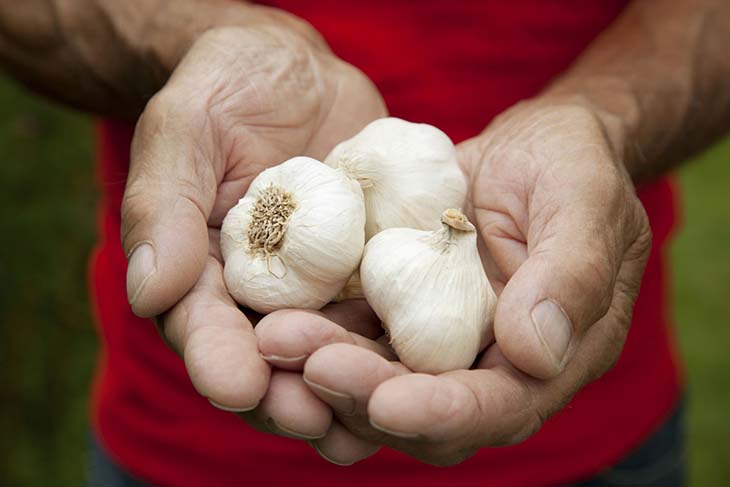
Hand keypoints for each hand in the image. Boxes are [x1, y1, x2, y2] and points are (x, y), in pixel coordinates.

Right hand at [120, 20, 384, 415]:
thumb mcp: (186, 129)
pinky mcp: (371, 270)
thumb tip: (149, 293)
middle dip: (286, 395)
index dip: (217, 358)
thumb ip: (165, 206)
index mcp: (202, 271)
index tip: (236, 385)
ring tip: (370, 419)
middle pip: (270, 359)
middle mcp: (262, 293)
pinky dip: (401, 344)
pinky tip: (424, 372)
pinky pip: (385, 311)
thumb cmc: (227, 88)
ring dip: (348, 391)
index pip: (202, 324)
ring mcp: (321, 287)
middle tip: (311, 420)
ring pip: (332, 352)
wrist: (296, 73)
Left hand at [258, 98, 651, 464]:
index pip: (501, 405)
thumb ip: (572, 272)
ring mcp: (446, 338)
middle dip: (368, 396)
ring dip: (330, 368)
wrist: (533, 145)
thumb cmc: (571, 162)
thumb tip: (536, 353)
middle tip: (311, 365)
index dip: (445, 412)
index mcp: (558, 352)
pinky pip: (361, 332)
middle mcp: (496, 360)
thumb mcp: (581, 198)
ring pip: (383, 378)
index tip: (385, 404)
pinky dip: (322, 330)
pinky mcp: (406, 309)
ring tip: (280, 337)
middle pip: (428, 409)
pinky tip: (280, 313)